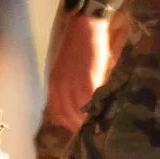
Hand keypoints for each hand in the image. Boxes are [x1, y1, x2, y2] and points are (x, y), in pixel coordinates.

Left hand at [44, 3, 127, 134]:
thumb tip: (83, 101)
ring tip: (101, 127)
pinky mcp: (88, 82)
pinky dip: (98, 111)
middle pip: (67, 117)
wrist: (85, 26)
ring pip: (79, 114)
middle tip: (94, 132)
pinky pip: (92, 104)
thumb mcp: (67, 68)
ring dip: (89, 123)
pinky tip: (106, 115)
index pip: (57, 113)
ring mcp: (73, 86)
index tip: (80, 129)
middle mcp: (60, 88)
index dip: (69, 124)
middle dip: (80, 127)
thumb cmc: (79, 44)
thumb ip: (71, 85)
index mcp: (54, 84)